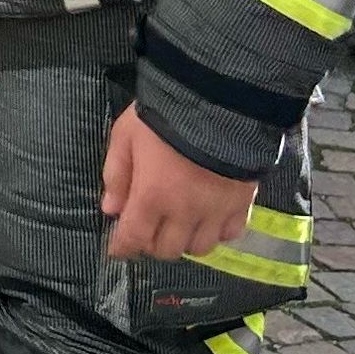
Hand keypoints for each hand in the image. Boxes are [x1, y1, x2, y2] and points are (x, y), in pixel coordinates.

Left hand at [97, 107, 254, 261]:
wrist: (218, 103)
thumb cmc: (164, 117)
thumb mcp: (125, 137)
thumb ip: (116, 175)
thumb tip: (111, 208)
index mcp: (152, 197)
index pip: (134, 238)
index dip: (122, 248)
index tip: (117, 248)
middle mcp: (185, 212)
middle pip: (168, 250)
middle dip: (152, 244)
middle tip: (147, 228)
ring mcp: (217, 211)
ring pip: (200, 248)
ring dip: (185, 241)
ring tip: (178, 224)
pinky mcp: (243, 203)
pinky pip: (231, 234)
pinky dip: (217, 232)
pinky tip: (208, 218)